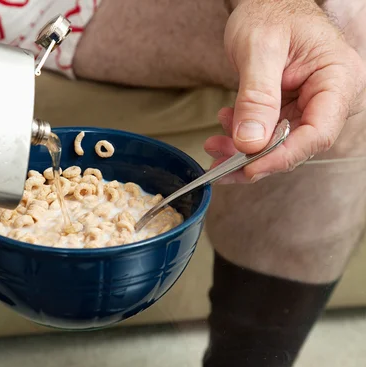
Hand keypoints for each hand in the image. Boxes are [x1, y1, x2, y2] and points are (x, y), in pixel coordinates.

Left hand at [205, 0, 365, 182]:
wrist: (266, 2)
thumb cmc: (269, 12)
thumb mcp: (259, 49)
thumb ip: (256, 97)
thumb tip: (250, 142)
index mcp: (337, 79)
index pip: (317, 133)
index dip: (283, 156)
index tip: (249, 167)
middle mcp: (329, 97)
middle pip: (297, 145)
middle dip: (255, 157)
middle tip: (218, 161)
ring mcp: (310, 104)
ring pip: (279, 144)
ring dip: (243, 150)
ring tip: (213, 143)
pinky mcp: (290, 108)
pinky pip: (268, 133)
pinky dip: (243, 136)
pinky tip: (224, 124)